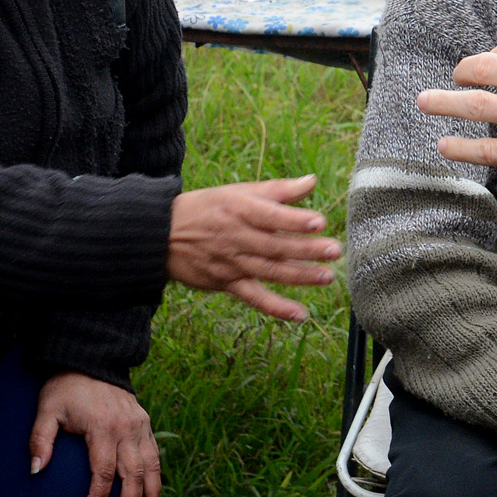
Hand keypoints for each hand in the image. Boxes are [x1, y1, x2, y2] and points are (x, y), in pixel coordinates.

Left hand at [30, 372, 160, 496]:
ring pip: (152, 467)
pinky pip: (155, 455)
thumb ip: (40, 441)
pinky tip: (151, 495)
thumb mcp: (47, 410)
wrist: (91, 360)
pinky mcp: (145, 423)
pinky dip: (156, 477)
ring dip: (150, 495)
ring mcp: (140, 425)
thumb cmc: (66, 388)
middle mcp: (127, 428)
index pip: (104, 472)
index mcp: (104, 427)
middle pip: (134, 475)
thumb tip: (36, 471)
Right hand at [167, 175, 341, 320]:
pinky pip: (254, 298)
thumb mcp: (238, 192)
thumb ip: (278, 190)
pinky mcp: (227, 284)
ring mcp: (232, 263)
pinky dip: (276, 308)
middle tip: (334, 251)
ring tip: (327, 277)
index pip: (270, 216)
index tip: (319, 222)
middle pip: (275, 246)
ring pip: (270, 271)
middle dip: (307, 250)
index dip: (294, 220)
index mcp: (239, 210)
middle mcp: (236, 237)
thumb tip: (312, 181)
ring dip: (300, 276)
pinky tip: (300, 315)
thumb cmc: (207, 208)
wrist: (162, 235)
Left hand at [417, 36, 496, 199]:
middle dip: (464, 70)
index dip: (496, 55)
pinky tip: (445, 145)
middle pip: (487, 68)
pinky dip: (462, 147)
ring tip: (424, 101)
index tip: (491, 63)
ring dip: (444, 102)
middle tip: (454, 76)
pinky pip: (489, 149)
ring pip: (476, 105)